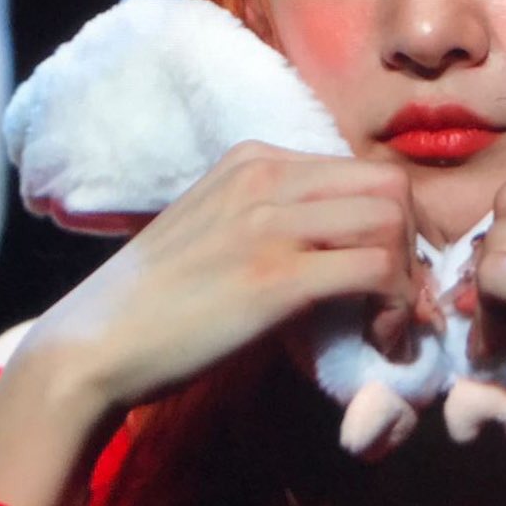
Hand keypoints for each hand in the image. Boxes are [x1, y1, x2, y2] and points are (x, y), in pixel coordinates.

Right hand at [14, 141, 421, 414]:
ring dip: (407, 281)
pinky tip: (378, 340)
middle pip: (391, 186)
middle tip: (400, 302)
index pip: (362, 171)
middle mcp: (266, 176)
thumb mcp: (219, 234)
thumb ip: (277, 224)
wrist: (92, 344)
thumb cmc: (156, 305)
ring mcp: (270, 222)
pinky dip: (394, 308)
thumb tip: (344, 251)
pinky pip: (376, 271)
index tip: (389, 279)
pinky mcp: (276, 276)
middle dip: (413, 246)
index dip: (393, 226)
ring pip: (392, 221)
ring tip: (388, 326)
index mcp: (254, 160)